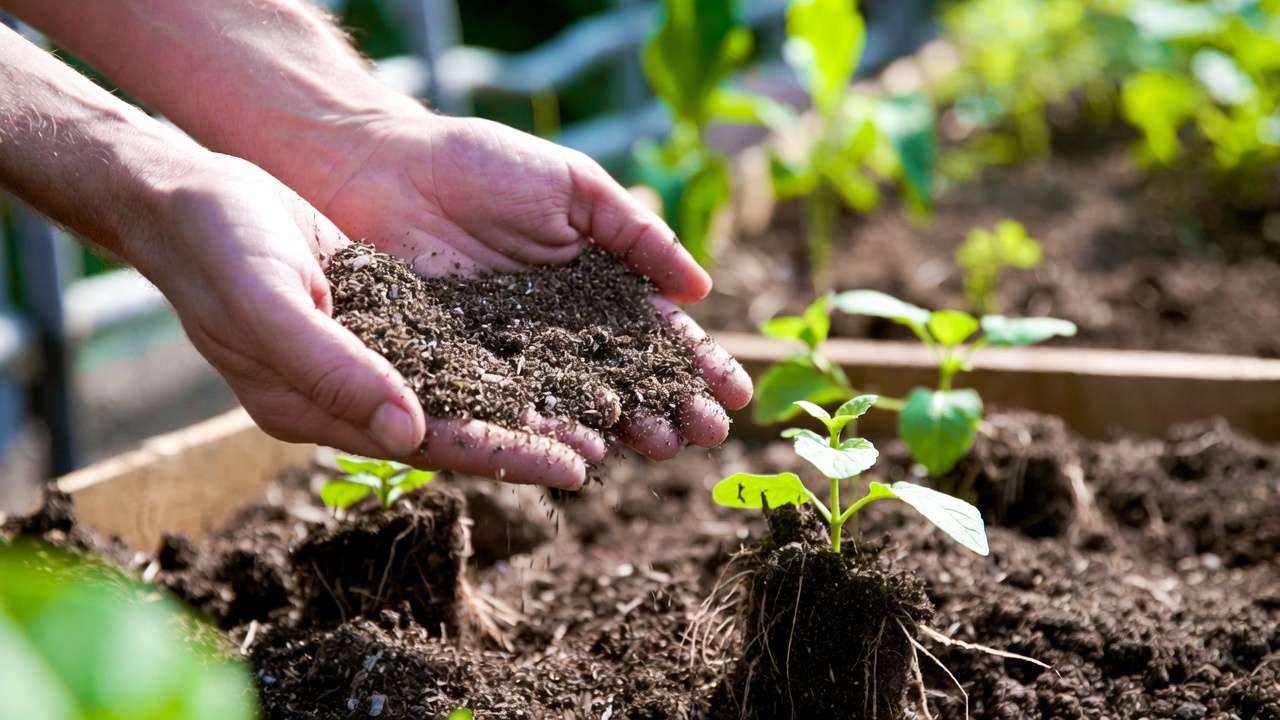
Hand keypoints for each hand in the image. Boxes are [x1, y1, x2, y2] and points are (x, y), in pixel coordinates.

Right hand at [137, 153, 598, 488]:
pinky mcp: (377, 320)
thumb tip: (407, 432)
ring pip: (457, 391)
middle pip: (452, 427)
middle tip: (604, 450)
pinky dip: (495, 355)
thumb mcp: (269, 302)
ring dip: (521, 401)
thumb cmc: (218, 244)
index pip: (424, 445)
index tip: (570, 468)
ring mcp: (360, 359)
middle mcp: (343, 396)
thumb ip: (332, 368)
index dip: (500, 456)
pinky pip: (447, 348)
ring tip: (593, 410)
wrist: (189, 197)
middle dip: (527, 441)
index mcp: (312, 410)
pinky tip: (545, 351)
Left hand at [309, 112, 753, 459]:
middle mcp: (563, 328)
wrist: (381, 169)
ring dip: (623, 427)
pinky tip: (585, 450)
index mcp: (597, 283)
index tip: (734, 395)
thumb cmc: (481, 165)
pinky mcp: (464, 371)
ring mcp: (516, 354)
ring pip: (579, 401)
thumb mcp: (574, 188)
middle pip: (628, 377)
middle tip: (704, 434)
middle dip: (671, 405)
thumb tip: (699, 290)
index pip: (658, 333)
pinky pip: (514, 407)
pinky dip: (549, 431)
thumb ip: (635, 233)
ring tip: (660, 447)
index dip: (698, 363)